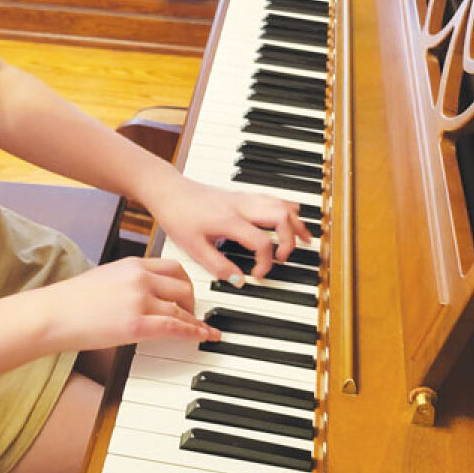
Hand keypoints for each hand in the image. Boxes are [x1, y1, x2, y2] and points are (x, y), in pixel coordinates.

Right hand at [40, 257, 218, 351]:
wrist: (52, 314)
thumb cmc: (71, 301)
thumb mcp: (105, 278)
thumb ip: (128, 281)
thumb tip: (143, 294)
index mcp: (133, 264)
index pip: (173, 267)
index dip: (187, 283)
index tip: (190, 294)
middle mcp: (140, 277)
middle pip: (183, 285)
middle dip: (193, 301)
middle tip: (194, 314)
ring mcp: (140, 299)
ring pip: (182, 307)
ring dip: (195, 320)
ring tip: (202, 329)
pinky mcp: (137, 323)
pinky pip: (175, 327)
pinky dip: (194, 332)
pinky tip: (202, 337)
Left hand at [142, 175, 312, 283]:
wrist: (168, 191)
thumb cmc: (178, 215)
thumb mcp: (193, 247)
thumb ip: (218, 266)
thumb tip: (239, 280)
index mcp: (230, 220)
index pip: (262, 242)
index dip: (265, 262)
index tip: (257, 274)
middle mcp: (242, 206)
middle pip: (281, 217)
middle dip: (290, 239)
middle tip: (284, 257)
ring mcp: (244, 198)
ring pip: (281, 204)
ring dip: (295, 222)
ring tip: (305, 239)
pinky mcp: (242, 195)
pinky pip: (273, 198)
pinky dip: (287, 209)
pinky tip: (291, 217)